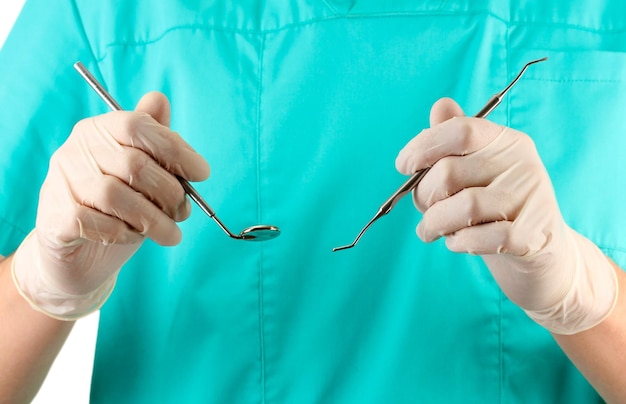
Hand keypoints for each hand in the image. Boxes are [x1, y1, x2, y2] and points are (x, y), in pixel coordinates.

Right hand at [11, 92, 209, 319]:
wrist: (77, 254)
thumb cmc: (118, 208)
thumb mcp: (141, 172)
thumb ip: (153, 139)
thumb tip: (160, 100)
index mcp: (98, 130)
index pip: (137, 125)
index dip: (175, 149)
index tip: (202, 173)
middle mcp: (75, 151)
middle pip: (134, 164)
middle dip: (170, 192)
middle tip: (184, 212)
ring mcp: (62, 183)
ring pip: (116, 196)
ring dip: (154, 219)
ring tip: (171, 233)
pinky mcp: (56, 218)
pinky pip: (99, 224)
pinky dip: (126, 233)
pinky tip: (136, 236)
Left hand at [395, 98, 617, 333]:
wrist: (543, 252)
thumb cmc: (497, 206)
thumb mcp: (478, 168)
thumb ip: (456, 139)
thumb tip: (440, 107)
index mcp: (507, 141)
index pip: (461, 130)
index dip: (423, 146)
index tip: (403, 165)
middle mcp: (522, 165)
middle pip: (449, 172)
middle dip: (423, 195)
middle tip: (423, 209)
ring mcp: (529, 200)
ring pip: (462, 206)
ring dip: (435, 222)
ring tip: (430, 230)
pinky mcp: (531, 236)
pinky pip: (479, 237)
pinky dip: (458, 242)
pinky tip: (457, 242)